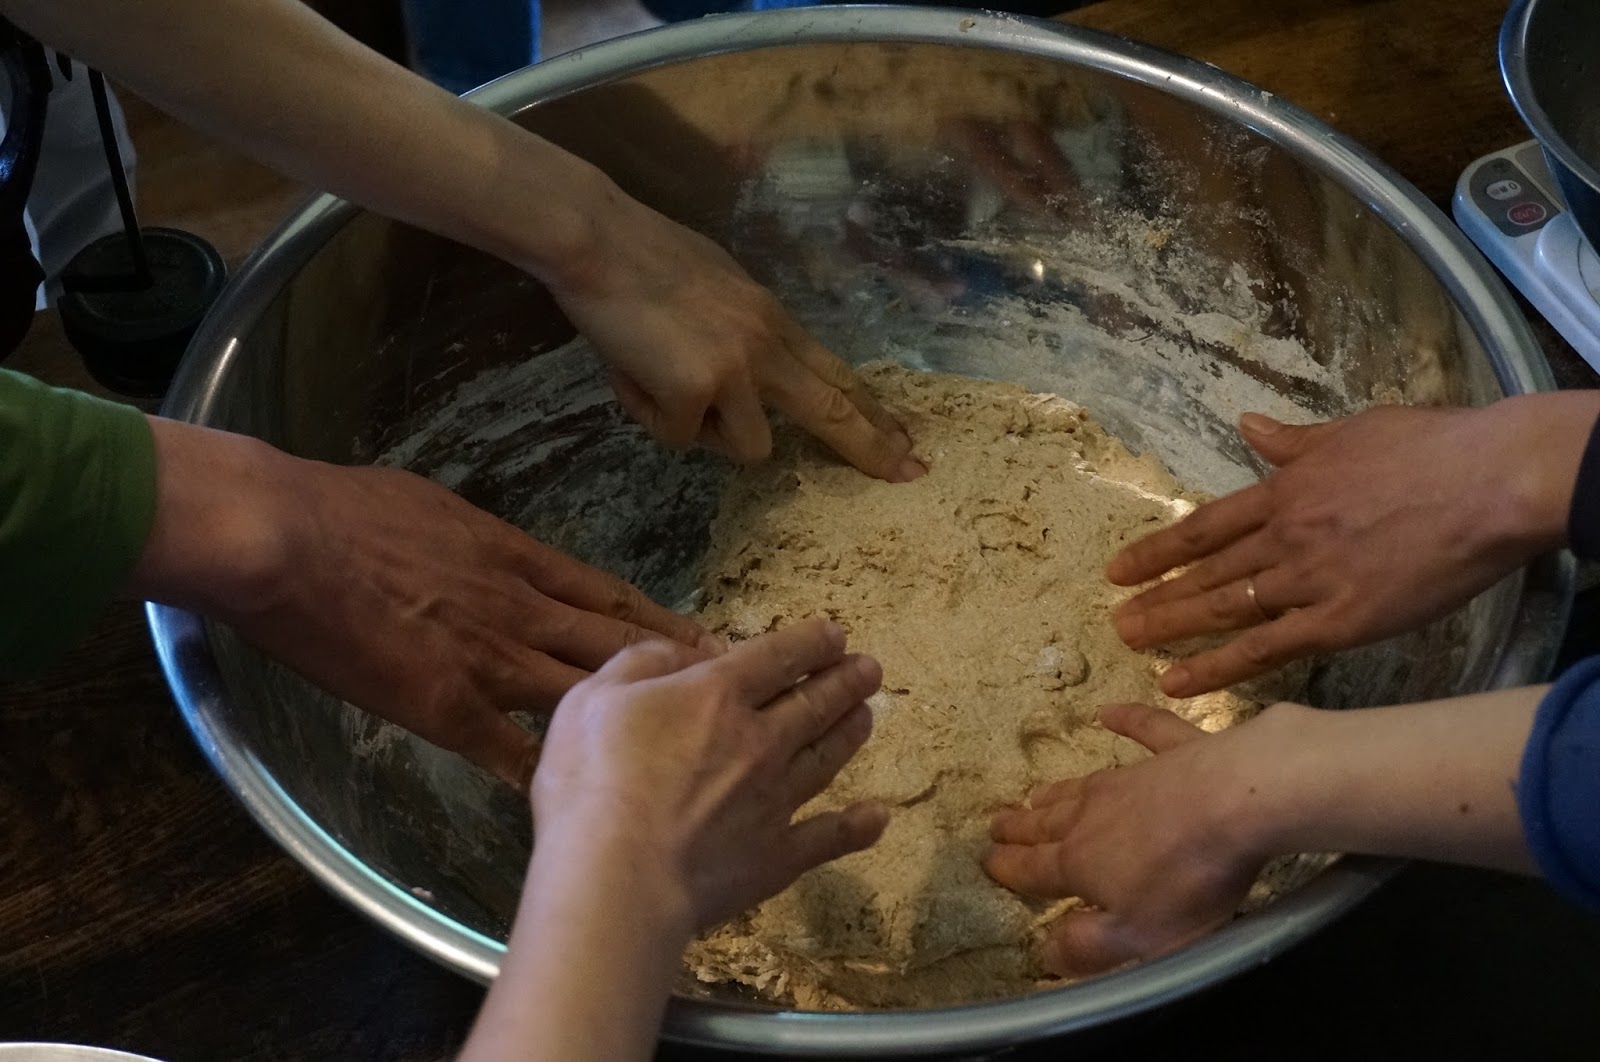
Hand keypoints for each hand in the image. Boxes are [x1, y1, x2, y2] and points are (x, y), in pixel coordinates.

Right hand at [128, 418, 715, 787]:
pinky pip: (509, 751)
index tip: (701, 641)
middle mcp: (522, 610)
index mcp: (515, 557)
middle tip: (730, 701)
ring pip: (584, 698)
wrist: (289, 539)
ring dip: (637, 726)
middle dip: (676, 675)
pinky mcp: (447, 706)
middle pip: (616, 647)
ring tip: (685, 752)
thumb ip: (471, 534)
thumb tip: (482, 542)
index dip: (657, 623)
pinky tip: (580, 802)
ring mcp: (490, 661)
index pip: (606, 596)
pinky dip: (545, 776)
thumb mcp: (431, 503)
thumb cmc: (346, 507)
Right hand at [530, 618, 889, 929]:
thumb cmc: (591, 782)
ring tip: (868, 716)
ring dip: (850, 732)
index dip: (809, 641)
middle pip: (814, 703)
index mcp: (716, 695)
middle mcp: (759, 741)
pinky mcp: (776, 857)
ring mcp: (775, 800)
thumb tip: (685, 650)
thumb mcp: (594, 697)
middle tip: (869, 670)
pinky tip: (877, 818)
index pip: (775, 656)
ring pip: (826, 758)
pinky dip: (856, 828)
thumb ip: (642, 663)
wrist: (616, 877)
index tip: (834, 635)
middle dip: (845, 681)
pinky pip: (827, 838)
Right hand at [543, 188, 924, 482]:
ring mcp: (735, 369)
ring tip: (662, 386)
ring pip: (749, 448)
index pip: (837, 373)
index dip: (874, 411)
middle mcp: (766, 344)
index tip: (906, 439)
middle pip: (834, 410)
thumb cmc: (639, 256)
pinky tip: (632, 375)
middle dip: (873, 448)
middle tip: (911, 473)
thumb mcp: (717, 286)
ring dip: (707, 434)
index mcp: (772, 318)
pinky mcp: (695, 391)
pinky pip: (681, 439)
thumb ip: (741, 331)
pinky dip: (652, 417)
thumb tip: (739, 374)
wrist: (595, 240)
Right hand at [984, 703, 1261, 976]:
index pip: (1035, 869)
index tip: (986, 862)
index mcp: (1082, 863)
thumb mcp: (1137, 936)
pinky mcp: (1177, 751)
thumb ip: (1088, 946)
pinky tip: (1109, 713)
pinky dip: (1127, 721)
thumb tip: (1045, 953)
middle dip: (1021, 828)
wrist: (1238, 800)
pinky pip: (1145, 730)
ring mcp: (1135, 779)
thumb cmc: (1186, 878)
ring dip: (1056, 793)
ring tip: (1034, 794)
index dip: (1009, 869)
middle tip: (996, 824)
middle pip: (1050, 824)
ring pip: (1083, 786)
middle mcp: (1096, 816)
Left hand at [1106, 396, 1598, 696]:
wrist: (1489, 483)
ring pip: (1223, 610)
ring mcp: (1307, 582)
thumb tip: (1247, 425)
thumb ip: (1292, 441)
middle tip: (1113, 619)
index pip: (1204, 527)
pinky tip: (1181, 682)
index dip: (1158, 550)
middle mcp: (1283, 538)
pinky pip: (1265, 650)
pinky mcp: (1339, 623)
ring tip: (1130, 643)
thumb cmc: (1432, 450)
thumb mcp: (1350, 431)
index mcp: (1284, 491)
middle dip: (1155, 596)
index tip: (1119, 569)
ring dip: (1172, 628)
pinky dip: (1218, 668)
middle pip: (1205, 573)